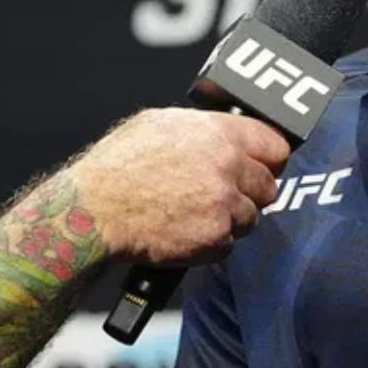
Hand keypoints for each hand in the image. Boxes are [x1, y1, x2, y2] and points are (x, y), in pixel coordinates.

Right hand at [67, 108, 289, 264]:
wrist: (90, 212)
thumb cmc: (117, 167)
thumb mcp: (160, 123)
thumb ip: (204, 128)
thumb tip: (229, 130)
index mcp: (219, 133)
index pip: (276, 145)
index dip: (271, 159)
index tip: (267, 166)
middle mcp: (227, 165)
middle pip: (269, 186)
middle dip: (251, 193)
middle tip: (226, 196)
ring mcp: (223, 203)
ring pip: (251, 217)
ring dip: (230, 221)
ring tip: (196, 215)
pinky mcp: (213, 238)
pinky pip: (229, 245)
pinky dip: (211, 244)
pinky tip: (186, 232)